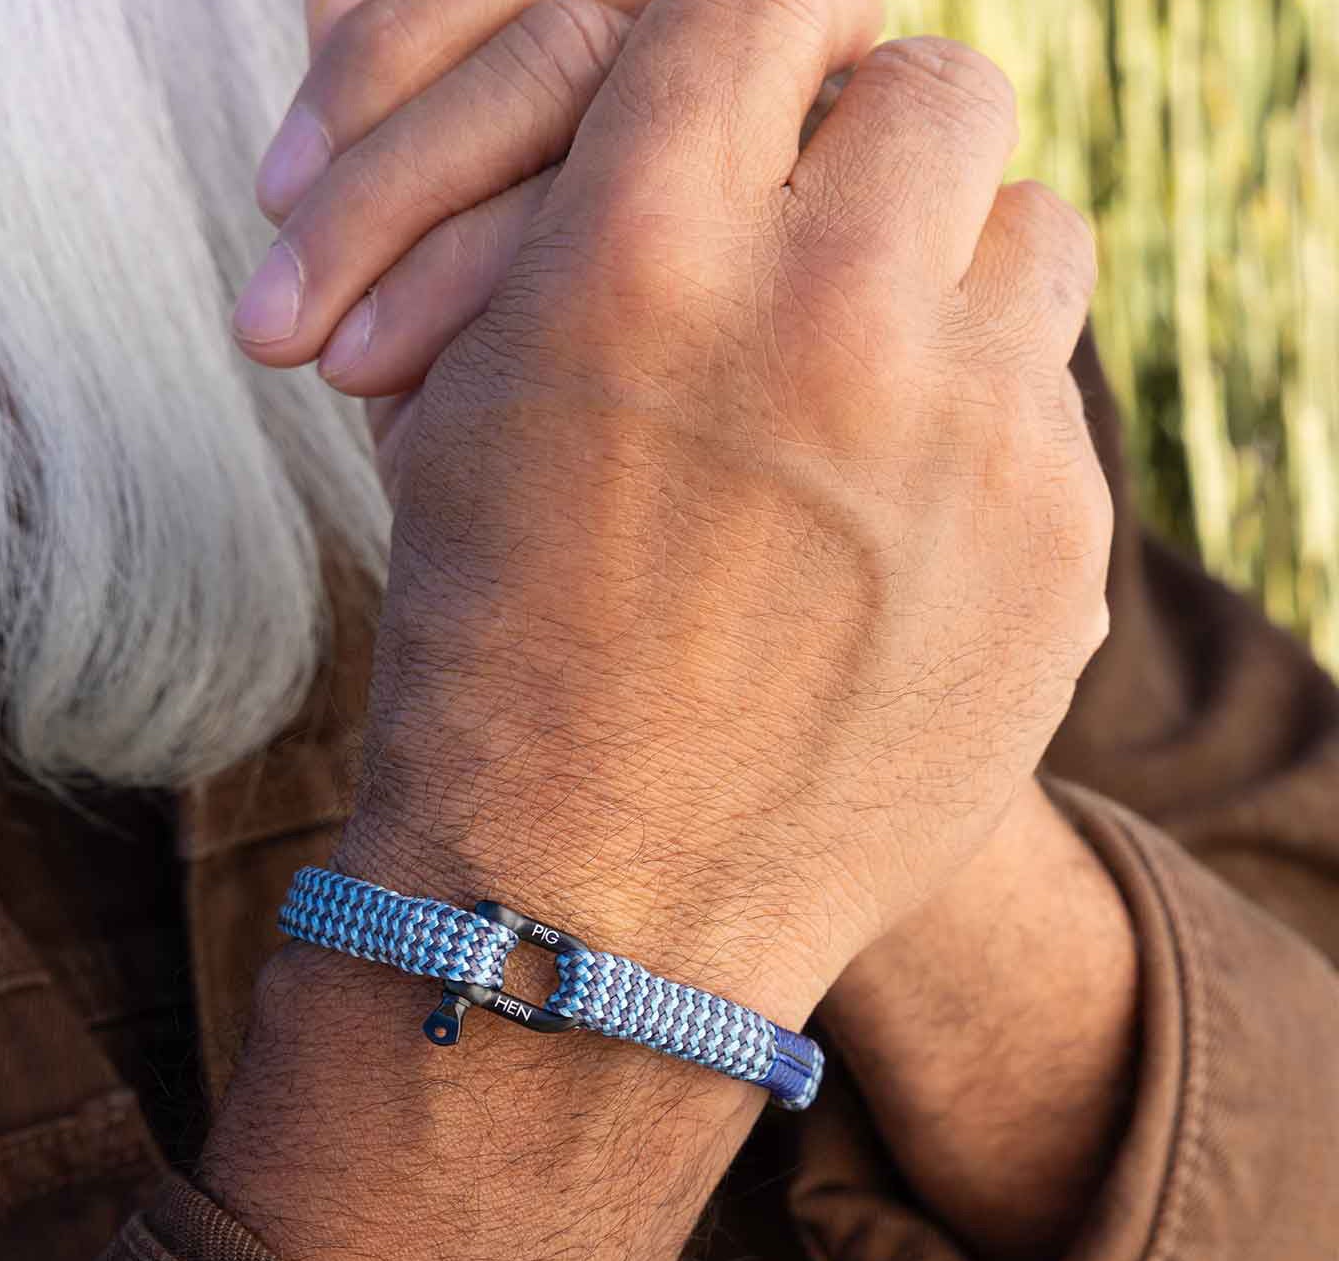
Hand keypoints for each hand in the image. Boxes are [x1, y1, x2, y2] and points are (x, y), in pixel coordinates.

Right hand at [310, 11, 1110, 1029]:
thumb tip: (675, 113)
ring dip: (947, 279)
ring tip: (855, 385)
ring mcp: (974, 441)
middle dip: (864, 144)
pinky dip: (979, 431)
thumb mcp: (473, 411)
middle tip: (809, 230)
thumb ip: (585, 227)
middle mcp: (827, 318)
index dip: (750, 37)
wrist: (592, 901)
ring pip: (1029, 234)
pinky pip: (1051, 408)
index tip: (745, 89)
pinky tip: (886, 530)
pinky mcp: (1061, 555)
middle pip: (929, 89)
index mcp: (638, 255)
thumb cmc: (491, 652)